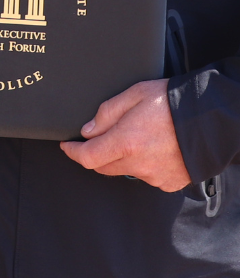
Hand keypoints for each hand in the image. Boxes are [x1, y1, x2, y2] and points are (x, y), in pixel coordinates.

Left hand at [60, 78, 190, 191]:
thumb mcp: (134, 94)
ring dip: (122, 158)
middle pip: (104, 167)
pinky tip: (152, 147)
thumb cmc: (172, 103)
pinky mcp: (169, 183)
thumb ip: (107, 113)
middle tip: (98, 137)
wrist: (210, 119)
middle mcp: (139, 165)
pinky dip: (142, 164)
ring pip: (126, 171)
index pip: (88, 157)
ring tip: (136, 135)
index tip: (67, 146)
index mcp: (126, 142)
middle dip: (95, 154)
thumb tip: (88, 130)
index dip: (73, 152)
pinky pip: (146, 176)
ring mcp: (155, 177)